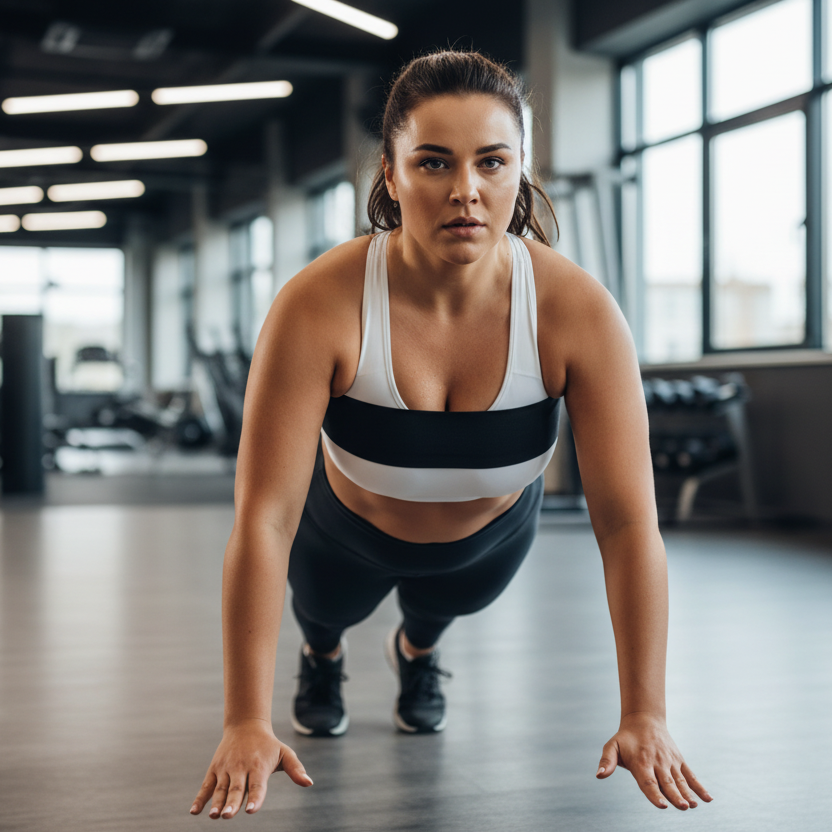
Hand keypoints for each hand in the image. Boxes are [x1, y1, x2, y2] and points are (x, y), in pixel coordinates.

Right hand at [190, 718, 311, 818]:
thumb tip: (309, 783)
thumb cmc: (269, 745)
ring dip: (216, 803)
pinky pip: (206, 786)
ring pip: (221, 789)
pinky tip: (194, 811)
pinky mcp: (215, 769)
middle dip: (232, 804)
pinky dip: (200, 798)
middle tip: (228, 817)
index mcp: (259, 766)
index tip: (251, 810)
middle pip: (237, 789)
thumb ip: (296, 769)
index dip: (255, 798)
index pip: (257, 785)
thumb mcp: (285, 753)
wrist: (246, 725)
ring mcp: (226, 769)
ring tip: (214, 816)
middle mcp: (241, 768)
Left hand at [595, 712, 711, 809]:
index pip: (648, 781)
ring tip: (692, 805)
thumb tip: (598, 775)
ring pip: (679, 780)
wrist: (644, 719)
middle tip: (682, 807)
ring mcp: (670, 761)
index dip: (654, 794)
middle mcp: (657, 762)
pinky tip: (708, 799)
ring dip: (687, 793)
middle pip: (666, 783)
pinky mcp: (679, 760)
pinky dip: (699, 787)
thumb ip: (607, 761)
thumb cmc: (626, 738)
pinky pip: (690, 775)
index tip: (662, 805)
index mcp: (641, 762)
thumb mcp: (612, 746)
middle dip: (674, 796)